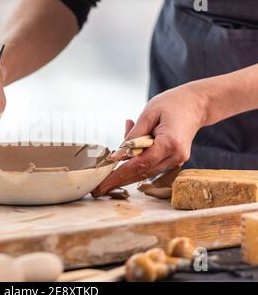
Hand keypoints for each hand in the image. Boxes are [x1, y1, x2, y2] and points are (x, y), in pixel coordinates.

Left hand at [92, 84, 207, 195]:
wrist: (196, 104)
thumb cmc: (172, 104)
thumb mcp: (148, 114)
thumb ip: (133, 136)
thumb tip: (117, 156)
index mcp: (170, 143)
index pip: (139, 164)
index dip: (119, 174)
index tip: (102, 184)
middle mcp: (175, 156)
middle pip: (142, 173)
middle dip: (118, 181)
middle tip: (97, 189)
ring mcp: (177, 160)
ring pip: (145, 172)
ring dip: (126, 170)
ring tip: (108, 170)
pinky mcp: (174, 160)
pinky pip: (151, 165)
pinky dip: (136, 161)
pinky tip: (127, 151)